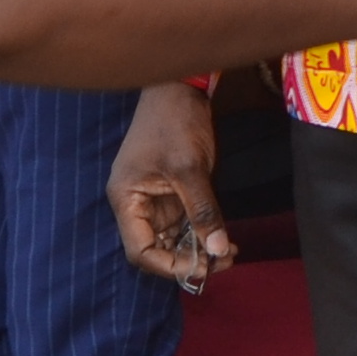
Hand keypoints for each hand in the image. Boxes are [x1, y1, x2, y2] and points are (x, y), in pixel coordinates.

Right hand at [108, 80, 228, 290]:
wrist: (181, 86)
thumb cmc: (175, 122)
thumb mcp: (190, 167)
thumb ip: (203, 211)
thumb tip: (218, 251)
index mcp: (127, 200)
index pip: (140, 251)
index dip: (168, 266)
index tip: (200, 269)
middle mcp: (136, 204)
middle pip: (157, 249)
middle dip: (188, 261)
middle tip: (223, 264)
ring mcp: (155, 199)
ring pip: (173, 239)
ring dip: (199, 250)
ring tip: (229, 255)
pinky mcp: (172, 192)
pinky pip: (185, 224)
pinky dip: (203, 234)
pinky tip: (225, 240)